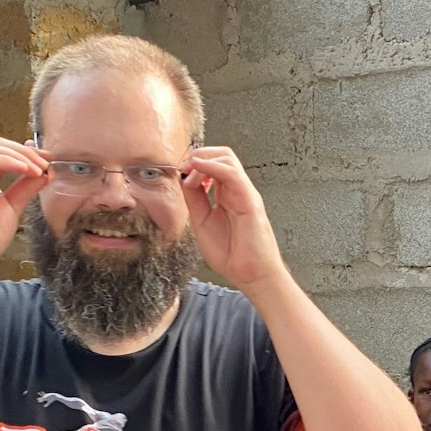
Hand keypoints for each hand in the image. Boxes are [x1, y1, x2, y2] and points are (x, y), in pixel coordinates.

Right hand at [0, 137, 50, 277]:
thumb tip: (43, 173)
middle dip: (25, 151)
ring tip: (38, 168)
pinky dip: (8, 161)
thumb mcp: (12, 208)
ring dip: (19, 155)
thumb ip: (25, 189)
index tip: (47, 159)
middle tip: (45, 162)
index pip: (3, 152)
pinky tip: (25, 170)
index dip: (26, 152)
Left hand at [180, 147, 287, 290]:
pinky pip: (232, 174)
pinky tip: (198, 167)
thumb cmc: (232, 255)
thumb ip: (194, 200)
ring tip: (189, 168)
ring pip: (227, 159)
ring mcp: (244, 193)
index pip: (213, 166)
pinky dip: (213, 166)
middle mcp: (237, 191)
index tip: (179, 172)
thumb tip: (184, 178)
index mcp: (227, 196)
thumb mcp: (202, 222)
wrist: (251, 276)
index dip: (193, 164)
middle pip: (222, 156)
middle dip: (198, 154)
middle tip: (183, 166)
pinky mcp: (250, 201)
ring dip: (204, 158)